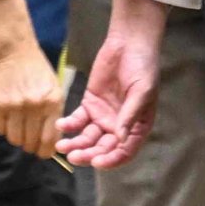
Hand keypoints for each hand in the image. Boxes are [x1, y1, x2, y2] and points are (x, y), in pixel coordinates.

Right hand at [0, 35, 64, 159]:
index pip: (50, 139)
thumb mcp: (54, 89)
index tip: (42, 153)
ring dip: (16, 137)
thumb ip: (54, 115)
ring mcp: (14, 106)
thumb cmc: (37, 70)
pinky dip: (3, 128)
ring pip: (14, 139)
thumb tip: (51, 142)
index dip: (45, 151)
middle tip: (29, 140)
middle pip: (30, 142)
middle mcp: (34, 106)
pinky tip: (6, 118)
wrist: (13, 51)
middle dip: (30, 146)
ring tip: (17, 127)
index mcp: (52, 102)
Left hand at [61, 0, 164, 169]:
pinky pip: (78, 119)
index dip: (111, 160)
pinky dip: (69, 124)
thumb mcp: (142, 92)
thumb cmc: (143, 67)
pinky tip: (61, 125)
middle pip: (103, 148)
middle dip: (88, 155)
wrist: (129, 44)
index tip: (97, 162)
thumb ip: (130, 116)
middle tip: (74, 156)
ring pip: (87, 137)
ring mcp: (103, 116)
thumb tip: (120, 139)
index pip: (124, 152)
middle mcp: (119, 126)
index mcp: (137, 128)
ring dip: (76, 144)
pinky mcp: (90, 104)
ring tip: (62, 146)